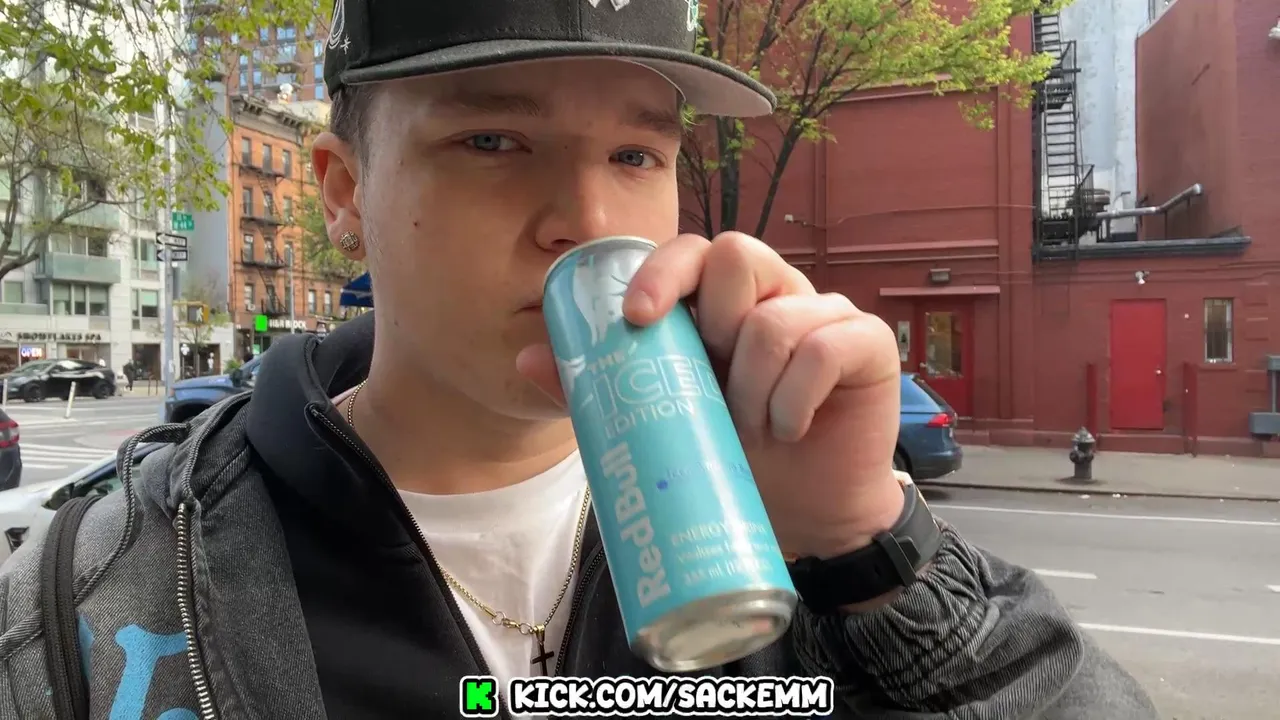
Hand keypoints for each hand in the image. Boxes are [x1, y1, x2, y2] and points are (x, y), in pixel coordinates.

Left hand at [517, 232, 904, 559]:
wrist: (804, 514)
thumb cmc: (732, 459)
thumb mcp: (660, 425)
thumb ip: (602, 389)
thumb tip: (523, 359)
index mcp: (719, 303)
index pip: (690, 251)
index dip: (661, 272)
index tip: (636, 320)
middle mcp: (772, 295)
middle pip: (738, 254)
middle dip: (714, 327)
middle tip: (714, 391)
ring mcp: (823, 314)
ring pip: (778, 316)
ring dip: (754, 386)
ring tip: (752, 429)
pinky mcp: (865, 344)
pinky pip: (827, 345)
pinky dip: (796, 397)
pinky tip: (789, 429)